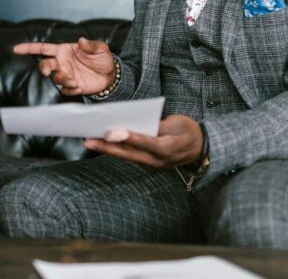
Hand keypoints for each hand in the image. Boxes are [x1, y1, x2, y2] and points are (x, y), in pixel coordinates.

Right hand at [13, 38, 114, 95]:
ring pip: (55, 78)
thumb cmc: (103, 59)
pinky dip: (70, 89)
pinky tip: (79, 86)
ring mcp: (66, 75)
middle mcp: (62, 63)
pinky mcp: (72, 87)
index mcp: (64, 51)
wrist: (111, 76)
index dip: (29, 48)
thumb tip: (81, 41)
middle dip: (43, 68)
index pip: (43, 48)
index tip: (16, 49)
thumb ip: (90, 45)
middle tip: (47, 71)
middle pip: (44, 65)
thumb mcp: (100, 48)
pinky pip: (65, 89)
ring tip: (74, 81)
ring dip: (62, 79)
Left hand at [83, 115, 203, 167]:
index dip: (126, 137)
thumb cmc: (188, 132)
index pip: (144, 142)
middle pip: (128, 153)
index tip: (110, 132)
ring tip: (90, 140)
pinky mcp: (147, 162)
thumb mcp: (178, 123)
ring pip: (126, 156)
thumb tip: (136, 126)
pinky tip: (103, 142)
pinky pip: (129, 155)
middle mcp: (156, 160)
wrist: (200, 148)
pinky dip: (116, 149)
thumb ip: (157, 125)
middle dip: (106, 147)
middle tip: (88, 140)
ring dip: (107, 149)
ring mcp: (151, 163)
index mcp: (166, 148)